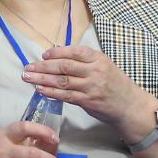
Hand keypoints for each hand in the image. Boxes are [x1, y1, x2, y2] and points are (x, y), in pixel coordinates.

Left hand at [23, 45, 154, 129]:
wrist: (130, 105)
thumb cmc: (114, 84)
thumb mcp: (104, 66)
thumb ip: (84, 61)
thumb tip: (56, 55)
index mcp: (99, 59)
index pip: (74, 52)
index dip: (56, 52)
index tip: (43, 55)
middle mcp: (95, 71)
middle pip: (64, 66)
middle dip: (43, 66)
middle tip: (28, 67)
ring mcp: (92, 87)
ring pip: (62, 81)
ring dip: (42, 79)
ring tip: (27, 77)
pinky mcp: (88, 101)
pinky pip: (65, 95)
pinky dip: (50, 92)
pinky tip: (40, 89)